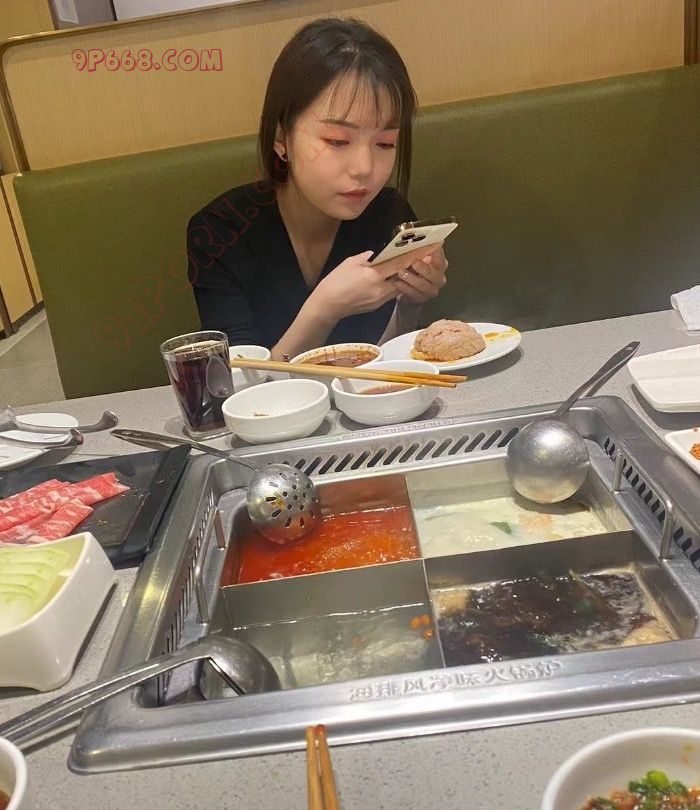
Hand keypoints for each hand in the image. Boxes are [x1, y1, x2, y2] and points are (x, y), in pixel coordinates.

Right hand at [312, 244, 437, 321]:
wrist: (327, 306)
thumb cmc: (335, 282)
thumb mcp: (349, 263)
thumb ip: (366, 258)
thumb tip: (376, 255)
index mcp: (373, 276)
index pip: (397, 264)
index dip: (410, 257)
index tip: (421, 250)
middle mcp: (380, 289)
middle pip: (402, 278)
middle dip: (409, 270)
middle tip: (415, 260)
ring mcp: (380, 300)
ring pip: (397, 287)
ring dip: (401, 279)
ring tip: (404, 270)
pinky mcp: (377, 306)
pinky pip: (390, 294)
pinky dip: (392, 286)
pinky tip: (390, 281)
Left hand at [395, 246, 447, 305]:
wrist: (406, 290)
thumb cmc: (411, 270)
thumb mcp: (415, 258)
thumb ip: (417, 251)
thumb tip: (411, 237)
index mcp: (439, 264)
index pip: (440, 257)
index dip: (435, 252)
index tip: (427, 247)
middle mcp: (439, 277)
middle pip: (434, 273)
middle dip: (423, 268)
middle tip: (413, 263)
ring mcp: (431, 290)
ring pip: (423, 285)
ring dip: (411, 278)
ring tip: (400, 272)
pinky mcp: (422, 299)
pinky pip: (414, 294)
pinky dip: (405, 288)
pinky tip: (397, 283)